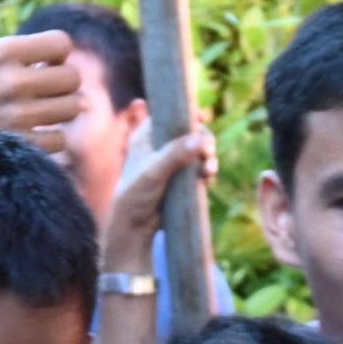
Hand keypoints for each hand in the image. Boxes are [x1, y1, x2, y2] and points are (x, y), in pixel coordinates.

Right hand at [0, 28, 81, 152]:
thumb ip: (22, 59)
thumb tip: (75, 76)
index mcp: (0, 51)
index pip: (62, 43)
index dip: (58, 55)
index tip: (43, 66)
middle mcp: (9, 80)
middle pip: (73, 78)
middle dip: (63, 86)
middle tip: (43, 95)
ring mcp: (14, 115)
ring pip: (72, 109)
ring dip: (59, 113)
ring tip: (38, 115)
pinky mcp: (14, 147)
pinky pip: (59, 141)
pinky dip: (49, 141)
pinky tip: (30, 137)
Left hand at [105, 120, 217, 247]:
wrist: (134, 228)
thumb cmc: (135, 196)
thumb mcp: (153, 173)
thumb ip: (175, 155)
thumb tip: (201, 140)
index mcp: (146, 136)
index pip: (169, 116)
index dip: (187, 115)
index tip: (201, 118)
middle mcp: (160, 146)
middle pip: (189, 133)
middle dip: (203, 141)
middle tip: (208, 152)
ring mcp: (172, 163)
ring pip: (198, 151)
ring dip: (208, 158)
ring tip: (209, 170)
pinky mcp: (181, 179)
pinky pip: (199, 169)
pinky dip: (207, 171)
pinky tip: (208, 178)